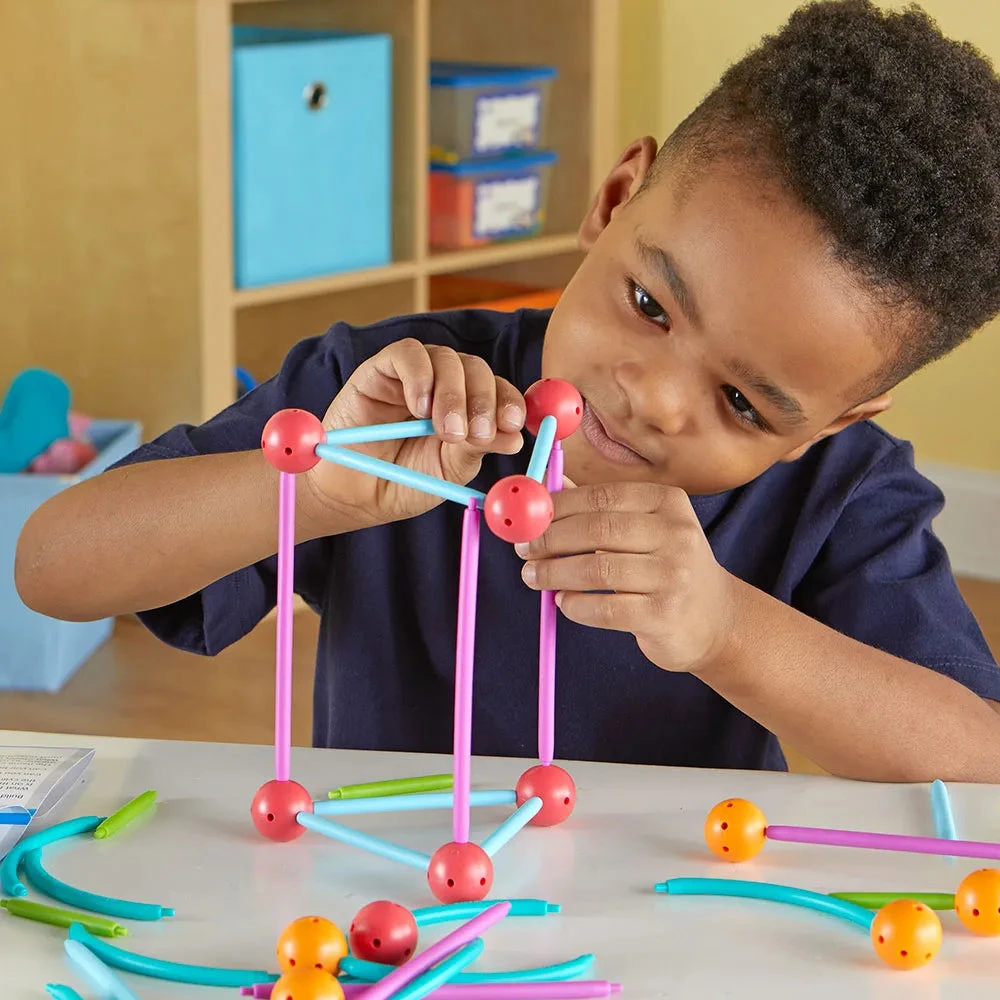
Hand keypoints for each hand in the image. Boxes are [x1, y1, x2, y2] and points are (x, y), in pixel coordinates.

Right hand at [304, 339, 524, 529]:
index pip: (500, 392)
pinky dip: (419, 376)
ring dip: (454, 394)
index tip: (513, 425)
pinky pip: (408, 354)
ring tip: (446, 431)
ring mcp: (415, 374)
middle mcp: (446, 385)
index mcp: (470, 409)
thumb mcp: (448, 472)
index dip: (510, 403)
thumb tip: (515, 437)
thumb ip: (476, 450)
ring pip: (447, 359)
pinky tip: (418, 407)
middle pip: (477, 370)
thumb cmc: (404, 481)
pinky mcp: (382, 369)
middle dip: (483, 402)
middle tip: (476, 435)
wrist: (355, 494)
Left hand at [515, 482, 736, 671]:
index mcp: (667, 503)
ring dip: (555, 574)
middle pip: (597, 529)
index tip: (526, 519)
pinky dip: (576, 606)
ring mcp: (674, 575)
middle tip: (523, 549)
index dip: (557, 506)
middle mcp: (676, 534)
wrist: (716, 619)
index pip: (602, 496)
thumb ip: (598, 508)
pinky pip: (605, 609)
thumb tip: (545, 488)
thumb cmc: (666, 568)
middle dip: (550, 539)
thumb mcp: (644, 528)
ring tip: (533, 577)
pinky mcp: (664, 615)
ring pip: (597, 570)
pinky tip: (564, 602)